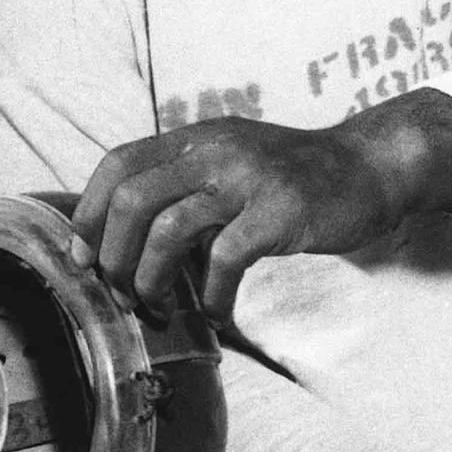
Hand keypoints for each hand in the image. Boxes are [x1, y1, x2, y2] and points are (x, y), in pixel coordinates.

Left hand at [74, 88, 451, 317]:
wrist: (369, 167)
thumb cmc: (291, 178)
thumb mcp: (228, 163)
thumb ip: (182, 187)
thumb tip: (121, 240)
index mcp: (193, 138)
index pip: (117, 164)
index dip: (89, 212)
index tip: (83, 257)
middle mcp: (213, 150)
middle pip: (132, 200)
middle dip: (114, 256)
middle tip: (121, 293)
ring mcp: (246, 179)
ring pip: (168, 229)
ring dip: (152, 280)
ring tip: (159, 307)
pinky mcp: (279, 212)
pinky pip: (224, 259)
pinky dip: (210, 295)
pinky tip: (216, 313)